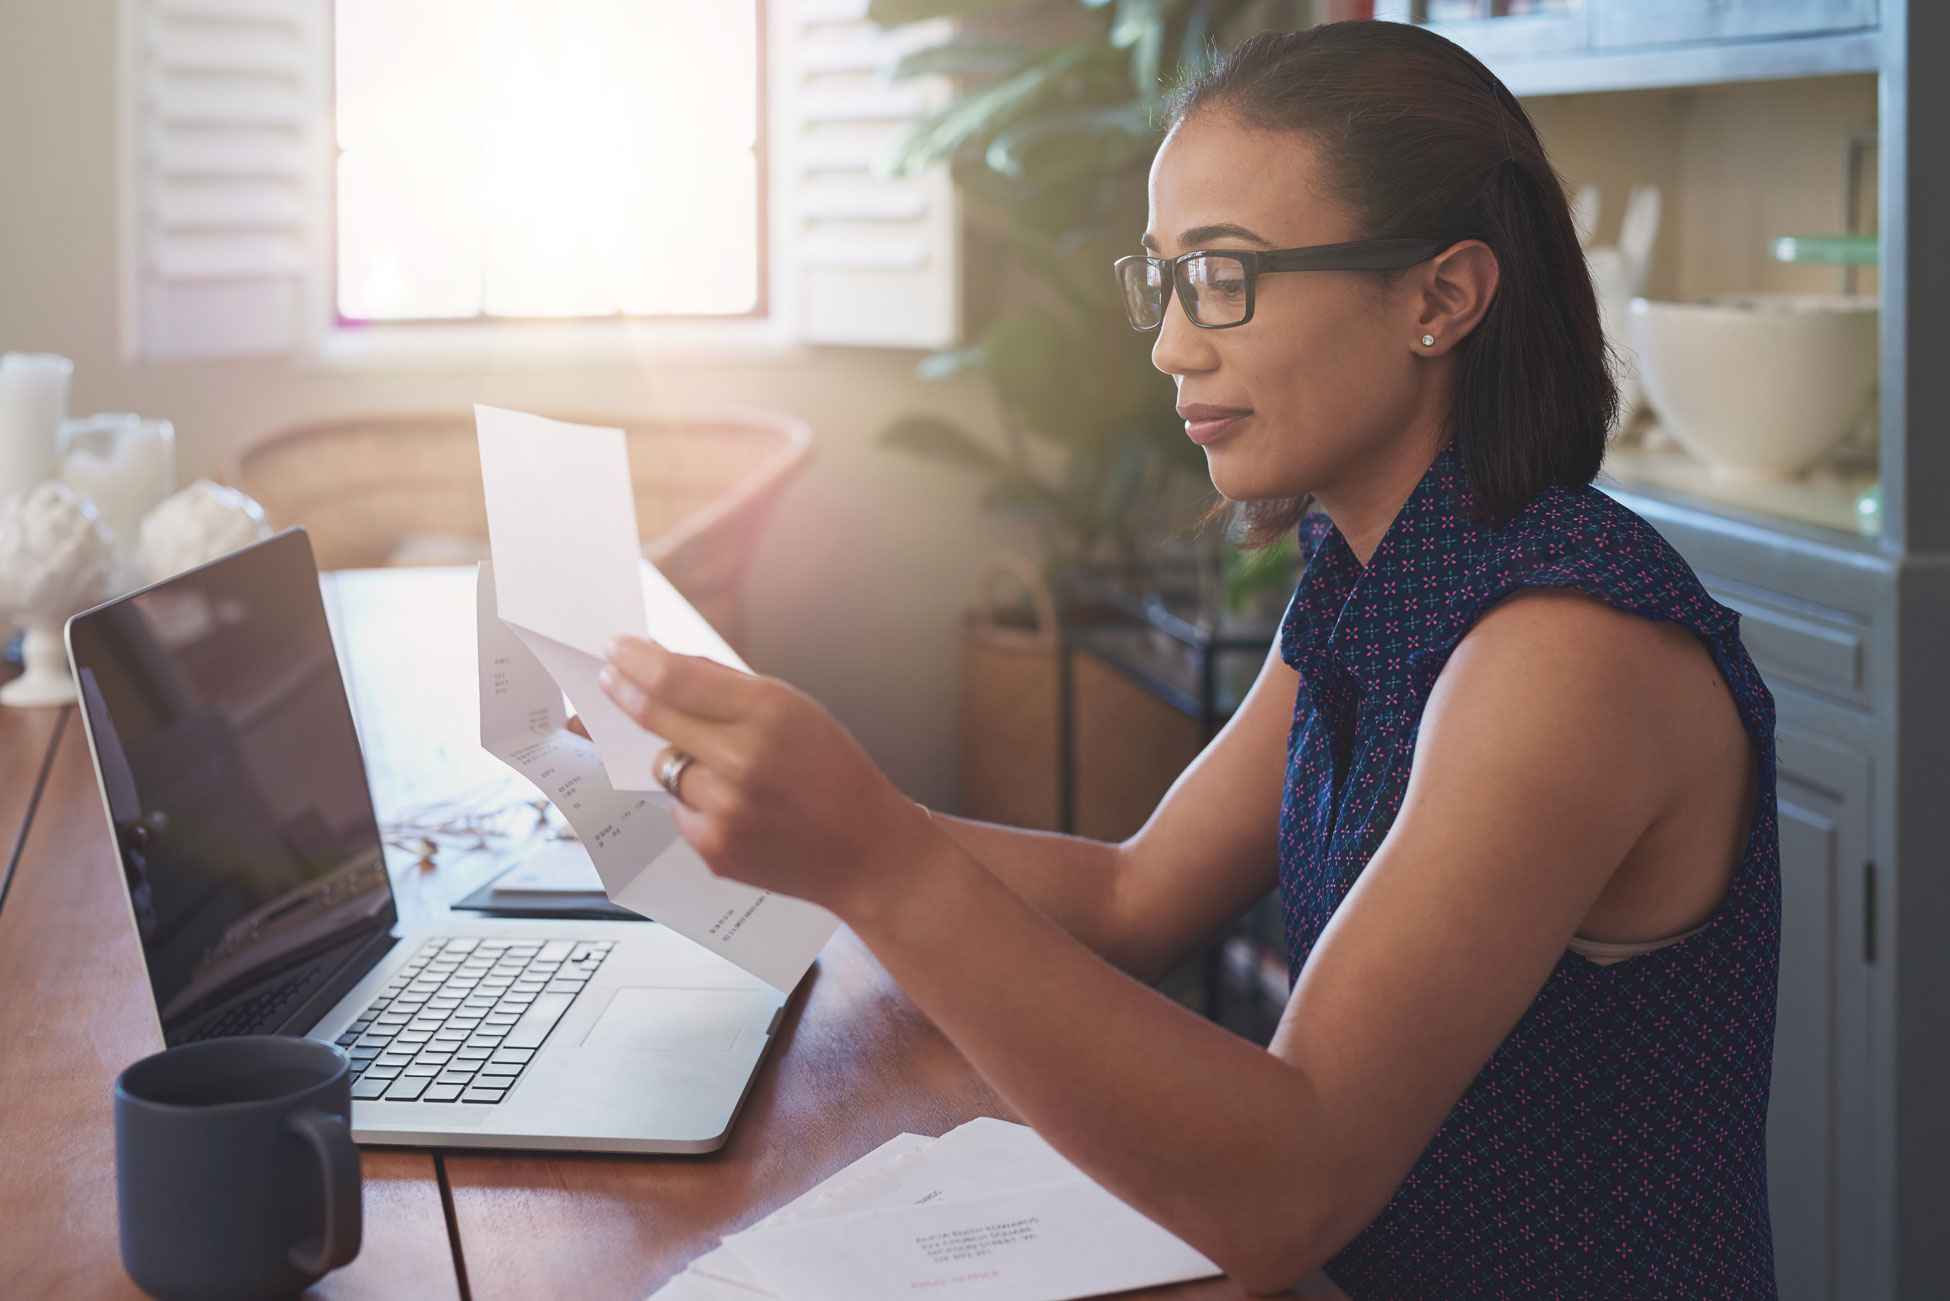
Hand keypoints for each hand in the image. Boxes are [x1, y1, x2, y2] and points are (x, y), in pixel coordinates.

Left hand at [596, 636, 941, 916]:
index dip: (636, 661)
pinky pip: (680, 810)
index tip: (617, 649)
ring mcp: (725, 809)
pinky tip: (739, 808)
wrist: (868, 851)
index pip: (676, 679)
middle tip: (610, 678)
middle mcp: (742, 760)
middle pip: (656, 717)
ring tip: (725, 769)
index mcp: (769, 713)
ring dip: (678, 759)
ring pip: (665, 767)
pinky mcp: (714, 848)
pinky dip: (697, 802)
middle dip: (625, 692)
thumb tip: (666, 664)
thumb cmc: (835, 774)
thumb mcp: (798, 711)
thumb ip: (731, 689)